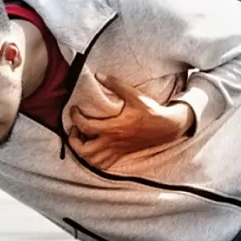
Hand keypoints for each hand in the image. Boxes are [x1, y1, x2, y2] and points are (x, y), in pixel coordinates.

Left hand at [68, 73, 195, 169]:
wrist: (166, 126)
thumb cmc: (150, 110)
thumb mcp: (133, 94)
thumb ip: (115, 85)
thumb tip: (99, 75)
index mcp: (113, 127)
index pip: (86, 126)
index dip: (75, 118)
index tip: (74, 110)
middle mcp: (113, 142)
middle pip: (84, 151)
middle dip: (73, 141)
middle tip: (74, 129)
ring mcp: (117, 150)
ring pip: (93, 161)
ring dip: (82, 152)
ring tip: (82, 139)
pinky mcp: (122, 154)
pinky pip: (104, 165)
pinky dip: (94, 161)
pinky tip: (92, 149)